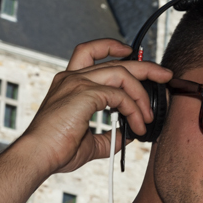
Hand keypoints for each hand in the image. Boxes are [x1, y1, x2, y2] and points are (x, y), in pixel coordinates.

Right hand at [20, 39, 171, 174]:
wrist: (38, 156)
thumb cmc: (55, 150)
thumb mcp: (90, 143)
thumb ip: (109, 136)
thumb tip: (128, 135)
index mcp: (68, 83)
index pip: (90, 51)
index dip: (111, 47)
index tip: (129, 52)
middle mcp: (72, 78)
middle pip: (115, 60)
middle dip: (145, 65)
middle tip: (165, 75)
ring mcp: (77, 83)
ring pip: (122, 74)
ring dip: (142, 94)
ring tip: (149, 117)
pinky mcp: (84, 93)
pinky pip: (120, 95)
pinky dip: (134, 110)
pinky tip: (138, 126)